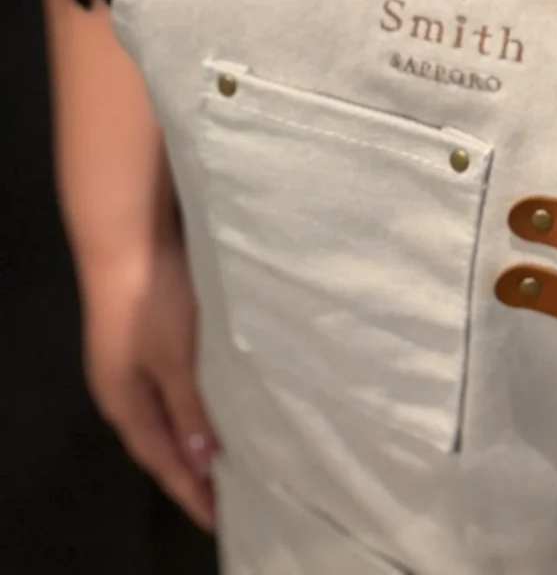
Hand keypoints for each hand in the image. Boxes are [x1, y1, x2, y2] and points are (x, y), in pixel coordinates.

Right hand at [81, 227, 216, 530]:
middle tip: (233, 493)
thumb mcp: (175, 359)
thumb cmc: (152, 301)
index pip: (161, 458)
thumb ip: (189, 408)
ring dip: (199, 430)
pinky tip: (223, 396)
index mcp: (123, 402)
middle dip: (194, 467)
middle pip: (162, 438)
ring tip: (235, 452)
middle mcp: (125, 386)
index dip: (189, 489)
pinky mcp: (150, 329)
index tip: (219, 519)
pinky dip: (199, 397)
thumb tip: (201, 459)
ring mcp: (135, 356)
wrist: (129, 235)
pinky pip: (177, 380)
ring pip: (172, 408)